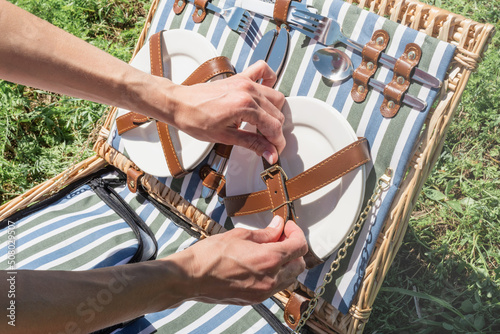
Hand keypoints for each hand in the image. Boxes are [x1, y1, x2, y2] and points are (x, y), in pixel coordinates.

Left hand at [171, 61, 285, 163]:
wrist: (179, 104)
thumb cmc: (195, 119)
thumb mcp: (225, 137)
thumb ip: (252, 143)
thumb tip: (269, 152)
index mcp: (244, 106)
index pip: (273, 126)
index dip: (277, 142)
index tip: (275, 151)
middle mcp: (247, 90)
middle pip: (277, 113)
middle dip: (275, 131)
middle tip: (268, 143)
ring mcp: (244, 82)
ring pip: (275, 96)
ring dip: (273, 112)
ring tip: (263, 125)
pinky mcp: (240, 77)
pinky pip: (262, 71)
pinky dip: (269, 80)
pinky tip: (265, 93)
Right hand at [177, 216, 306, 304]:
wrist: (191, 277)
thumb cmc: (211, 254)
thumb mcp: (240, 235)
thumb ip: (265, 233)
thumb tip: (278, 226)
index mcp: (269, 259)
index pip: (299, 247)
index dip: (296, 232)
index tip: (287, 226)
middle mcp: (271, 279)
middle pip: (299, 264)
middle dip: (294, 248)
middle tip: (280, 236)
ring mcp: (264, 292)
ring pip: (290, 278)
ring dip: (287, 263)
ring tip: (271, 250)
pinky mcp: (255, 299)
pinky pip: (275, 287)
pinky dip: (276, 274)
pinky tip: (261, 264)